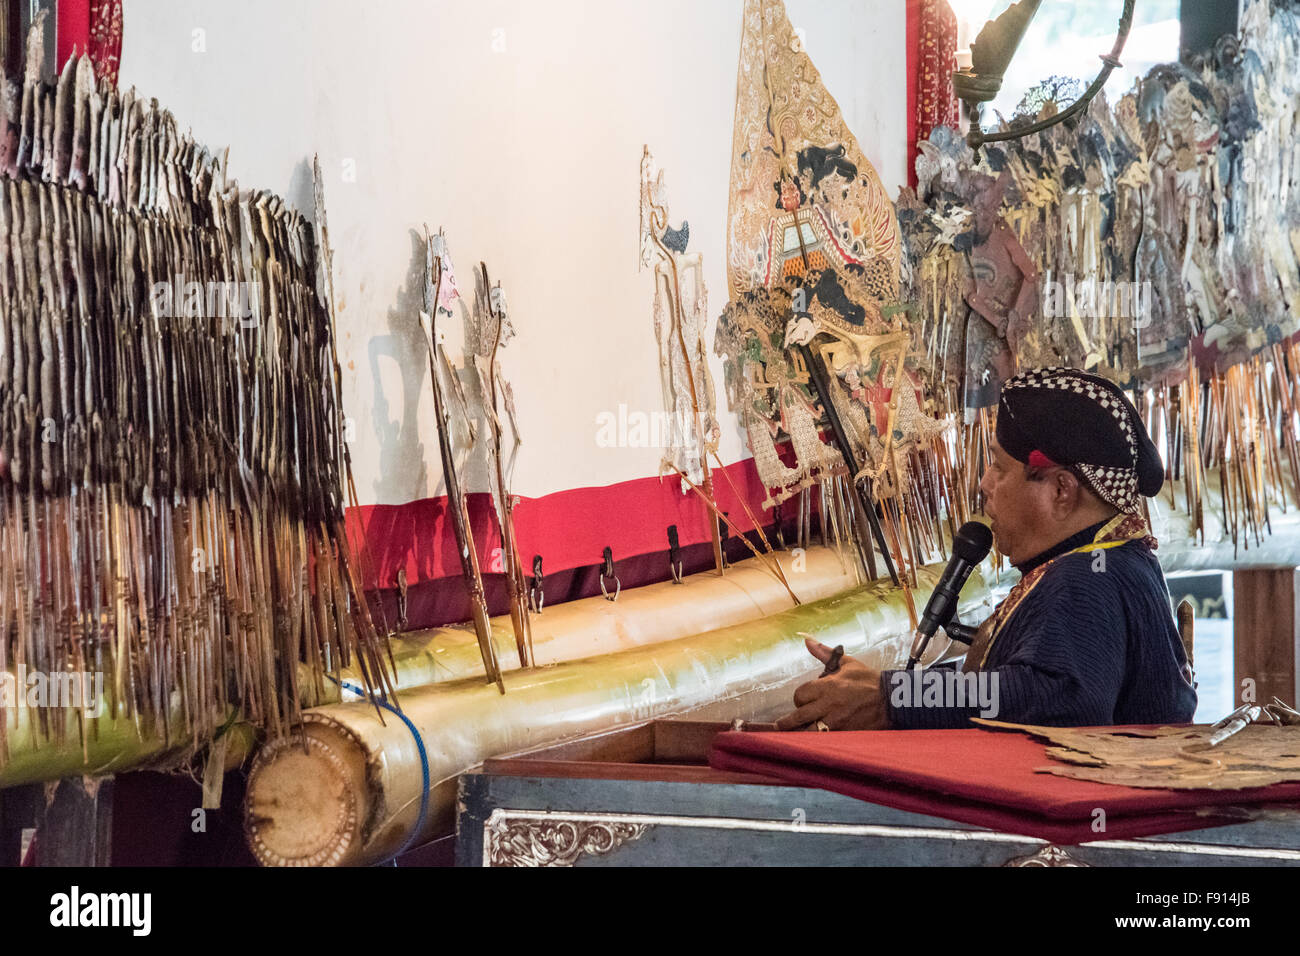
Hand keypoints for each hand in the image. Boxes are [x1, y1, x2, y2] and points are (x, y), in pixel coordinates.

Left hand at [775, 638, 891, 730]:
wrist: (892, 699)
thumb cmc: (868, 680)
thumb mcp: (847, 663)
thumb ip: (824, 653)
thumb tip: (806, 639)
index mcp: (828, 686)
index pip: (800, 695)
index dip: (799, 698)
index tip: (803, 700)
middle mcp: (829, 705)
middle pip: (798, 716)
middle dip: (788, 721)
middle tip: (781, 724)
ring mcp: (837, 721)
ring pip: (808, 732)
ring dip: (799, 733)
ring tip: (791, 735)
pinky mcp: (844, 734)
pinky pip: (823, 740)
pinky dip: (815, 741)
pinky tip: (810, 742)